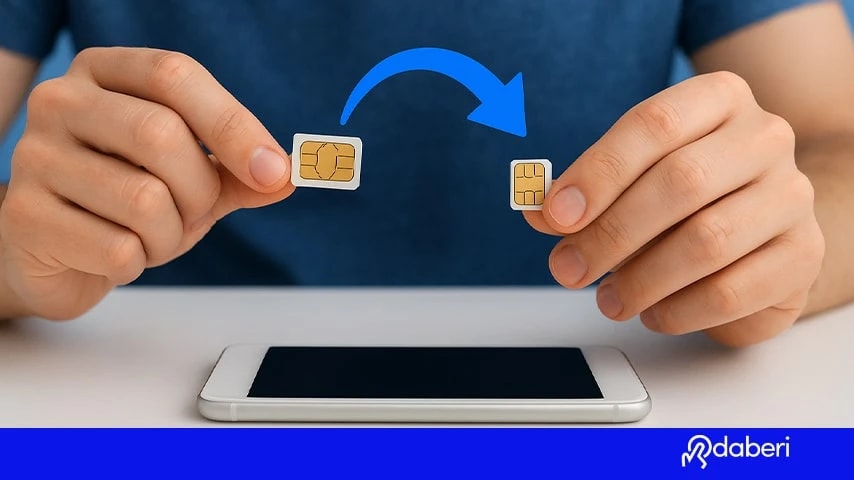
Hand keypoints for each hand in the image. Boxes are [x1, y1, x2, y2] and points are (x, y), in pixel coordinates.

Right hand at [0, 47, 293, 319]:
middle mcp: (60, 101)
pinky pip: (118, 249)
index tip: (274, 171)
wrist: (57, 251)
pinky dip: (138, 263)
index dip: (233, 124)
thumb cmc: (129, 199)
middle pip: (160, 134)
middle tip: (193, 213)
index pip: (175, 75)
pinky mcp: (23, 215)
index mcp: (105, 73)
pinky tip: (117, 254)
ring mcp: (34, 156)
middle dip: (199, 190)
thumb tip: (288, 175)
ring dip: (170, 235)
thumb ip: (240, 171)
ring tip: (149, 235)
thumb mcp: (193, 176)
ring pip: (143, 199)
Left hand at [525, 71, 824, 346]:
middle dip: (610, 233)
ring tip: (609, 299)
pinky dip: (678, 310)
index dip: (597, 174)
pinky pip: (733, 291)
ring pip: (708, 241)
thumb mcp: (629, 181)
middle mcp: (763, 138)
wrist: (763, 227)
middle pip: (682, 181)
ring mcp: (792, 196)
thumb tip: (536, 210)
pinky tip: (653, 312)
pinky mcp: (803, 255)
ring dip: (641, 280)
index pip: (653, 125)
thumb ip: (580, 195)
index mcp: (716, 99)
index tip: (556, 215)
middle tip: (569, 269)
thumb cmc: (687, 196)